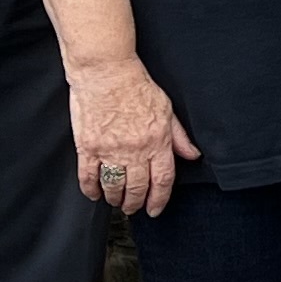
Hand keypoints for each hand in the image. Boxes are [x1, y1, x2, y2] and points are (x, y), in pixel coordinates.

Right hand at [69, 54, 195, 217]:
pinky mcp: (88, 147)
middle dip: (135, 204)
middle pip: (137, 188)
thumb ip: (178, 136)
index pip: (163, 180)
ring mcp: (109, 150)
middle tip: (133, 208)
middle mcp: (135, 149)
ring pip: (113, 187)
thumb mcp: (166, 109)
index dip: (159, 200)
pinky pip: (88, 176)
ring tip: (116, 201)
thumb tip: (193, 155)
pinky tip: (94, 194)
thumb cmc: (136, 86)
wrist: (106, 70)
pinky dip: (91, 189)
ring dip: (115, 199)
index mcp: (157, 141)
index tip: (154, 210)